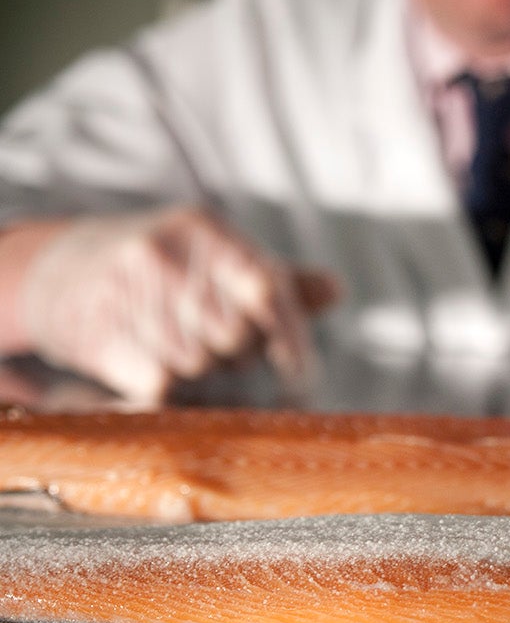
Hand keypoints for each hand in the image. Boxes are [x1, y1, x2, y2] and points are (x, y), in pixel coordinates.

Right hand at [14, 207, 337, 402]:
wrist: (59, 269)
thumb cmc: (167, 268)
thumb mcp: (219, 256)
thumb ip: (281, 280)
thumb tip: (336, 290)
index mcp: (207, 231)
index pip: (267, 290)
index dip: (291, 339)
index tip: (301, 375)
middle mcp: (167, 254)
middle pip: (236, 337)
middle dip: (240, 354)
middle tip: (221, 346)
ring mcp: (128, 291)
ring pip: (199, 365)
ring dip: (203, 372)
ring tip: (181, 347)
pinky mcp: (100, 334)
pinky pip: (159, 386)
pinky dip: (169, 392)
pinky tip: (157, 372)